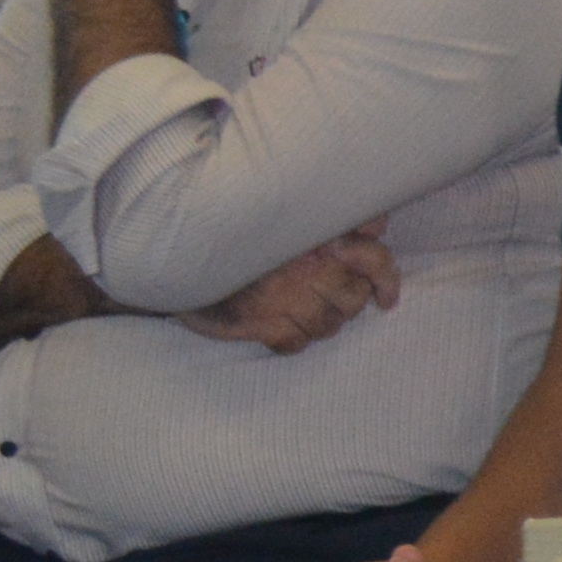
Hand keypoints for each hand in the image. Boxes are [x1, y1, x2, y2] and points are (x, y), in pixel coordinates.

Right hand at [184, 225, 398, 353]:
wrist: (175, 252)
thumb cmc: (239, 236)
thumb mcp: (288, 218)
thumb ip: (339, 218)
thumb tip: (378, 226)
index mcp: (317, 235)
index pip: (375, 259)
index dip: (386, 280)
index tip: (386, 298)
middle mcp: (306, 265)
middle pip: (353, 298)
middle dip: (346, 303)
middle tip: (326, 297)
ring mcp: (282, 296)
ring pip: (328, 325)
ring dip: (320, 323)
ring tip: (299, 310)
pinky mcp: (258, 322)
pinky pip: (295, 343)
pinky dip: (292, 339)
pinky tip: (280, 327)